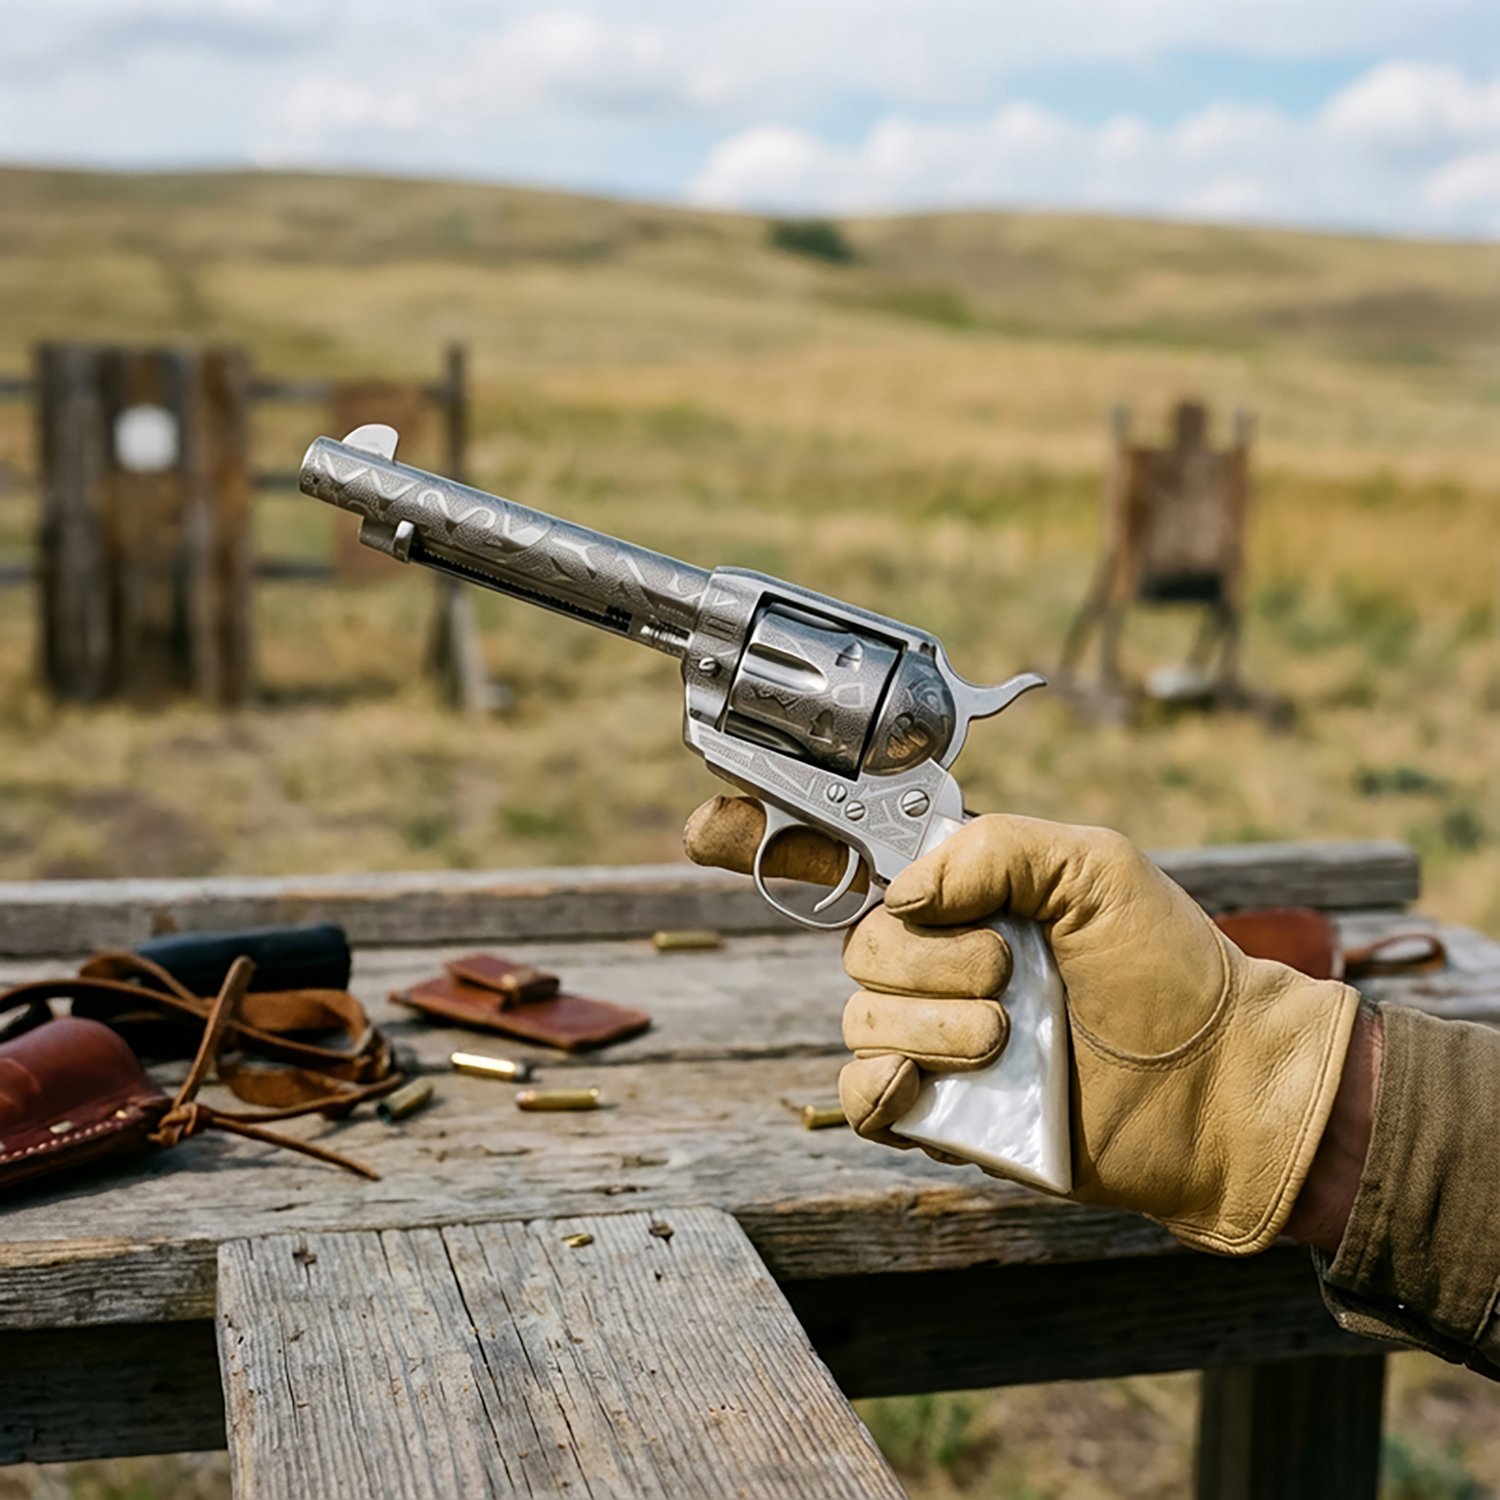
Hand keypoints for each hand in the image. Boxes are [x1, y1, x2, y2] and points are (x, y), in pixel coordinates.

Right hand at [684, 796, 1361, 1255]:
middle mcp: (933, 954)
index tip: (704, 824)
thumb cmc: (1166, 965)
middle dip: (930, 955)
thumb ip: (994, 848)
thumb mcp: (1095, 865)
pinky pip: (859, 1091)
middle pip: (854, 938)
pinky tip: (931, 1080)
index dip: (767, 833)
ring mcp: (929, 1032)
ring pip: (859, 1014)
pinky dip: (887, 1082)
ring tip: (1015, 1034)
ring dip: (938, 1021)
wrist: (1215, 1084)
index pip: (842, 850)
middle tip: (1011, 970)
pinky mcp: (935, 1106)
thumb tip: (903, 891)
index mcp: (961, 887)